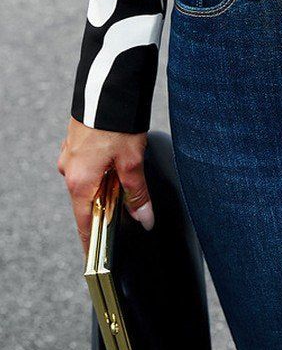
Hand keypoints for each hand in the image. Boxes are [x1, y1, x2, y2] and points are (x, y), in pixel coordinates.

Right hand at [57, 117, 153, 254]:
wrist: (107, 86)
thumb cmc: (116, 122)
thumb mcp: (132, 161)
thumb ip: (137, 192)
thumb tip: (144, 218)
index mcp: (80, 182)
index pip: (85, 225)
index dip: (92, 245)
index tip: (96, 262)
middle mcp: (69, 171)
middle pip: (88, 202)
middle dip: (107, 208)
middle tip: (126, 215)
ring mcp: (70, 155)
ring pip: (89, 182)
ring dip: (106, 186)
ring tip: (128, 179)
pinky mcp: (75, 142)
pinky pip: (88, 165)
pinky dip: (102, 170)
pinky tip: (119, 160)